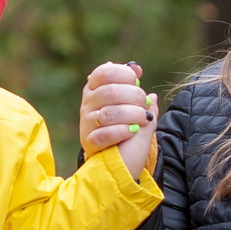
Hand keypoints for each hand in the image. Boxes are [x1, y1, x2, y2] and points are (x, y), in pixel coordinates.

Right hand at [78, 62, 156, 177]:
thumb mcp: (136, 108)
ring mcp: (86, 123)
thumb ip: (136, 89)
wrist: (122, 161)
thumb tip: (136, 68)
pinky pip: (105, 134)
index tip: (136, 82)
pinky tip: (132, 131)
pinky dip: (122, 132)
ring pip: (109, 113)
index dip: (124, 74)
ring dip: (132, 115)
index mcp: (96, 89)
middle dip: (134, 96)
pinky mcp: (89, 142)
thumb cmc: (129, 131)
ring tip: (143, 120)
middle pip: (110, 92)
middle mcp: (88, 104)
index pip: (105, 72)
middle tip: (144, 105)